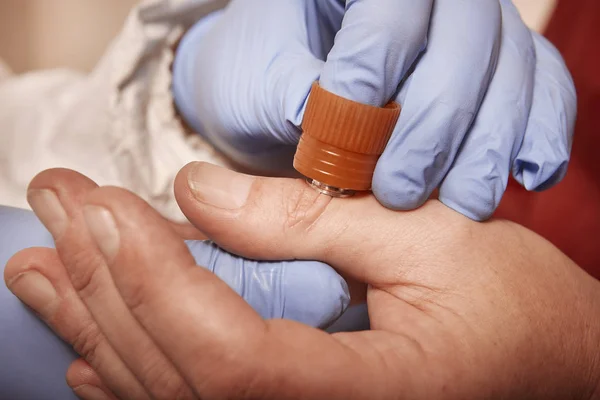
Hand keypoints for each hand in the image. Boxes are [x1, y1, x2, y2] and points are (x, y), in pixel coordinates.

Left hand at [9, 164, 599, 398]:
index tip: (110, 208)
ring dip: (95, 321)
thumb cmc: (512, 306)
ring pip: (167, 394)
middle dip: (104, 282)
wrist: (545, 359)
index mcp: (371, 398)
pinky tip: (85, 347)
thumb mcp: (430, 238)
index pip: (230, 360)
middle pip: (176, 378)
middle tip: (59, 206)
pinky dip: (128, 371)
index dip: (158, 282)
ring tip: (41, 266)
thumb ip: (312, 217)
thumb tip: (197, 195)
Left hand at [172, 0, 575, 220]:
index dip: (374, 71)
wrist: (275, 86)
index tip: (342, 141)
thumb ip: (293, 98)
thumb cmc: (257, 78)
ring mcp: (469, 27)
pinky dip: (541, 130)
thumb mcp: (254, 84)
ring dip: (490, 142)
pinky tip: (533, 175)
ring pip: (512, 66)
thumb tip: (336, 128)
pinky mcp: (494, 66)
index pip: (389, 10)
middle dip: (437, 122)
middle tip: (399, 194)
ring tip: (463, 204)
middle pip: (466, 40)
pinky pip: (542, 85)